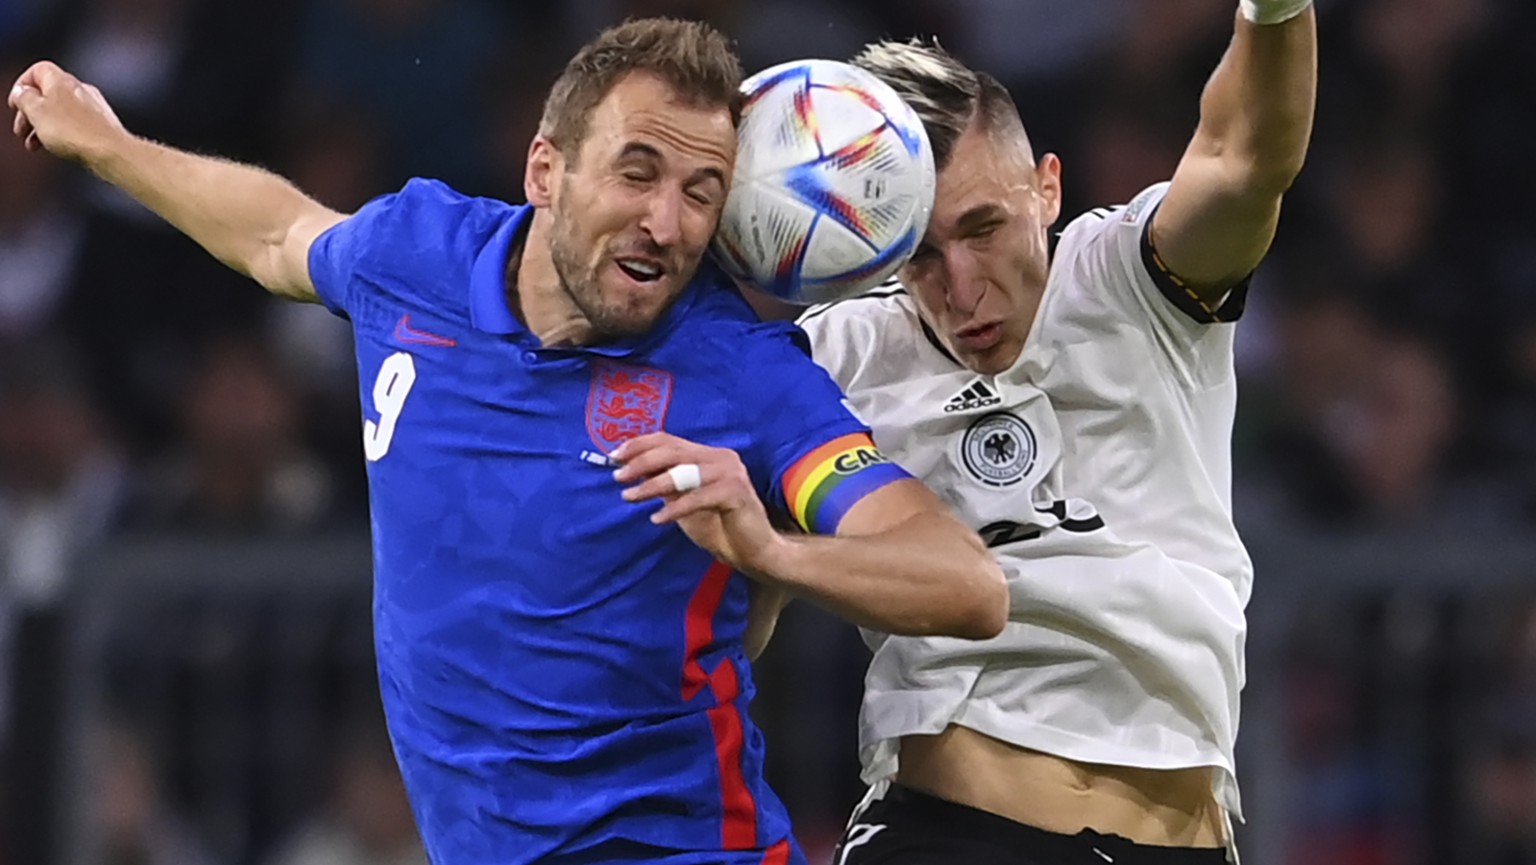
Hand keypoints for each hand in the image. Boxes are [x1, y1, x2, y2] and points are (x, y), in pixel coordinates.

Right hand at [9, 61, 127, 161]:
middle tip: (22, 128)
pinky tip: (59, 146)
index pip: (37, 70)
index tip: (16, 103)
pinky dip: (63, 133)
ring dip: (45, 126)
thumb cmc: (76, 132)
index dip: (22, 86)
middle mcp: (80, 88)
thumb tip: (21, 92)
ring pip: (62, 111)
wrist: (110, 152)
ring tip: (35, 143)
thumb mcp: (36, 112)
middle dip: (31, 111)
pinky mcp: (102, 123)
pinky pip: (76, 124)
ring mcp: (93, 106)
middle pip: (48, 93)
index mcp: (61, 80)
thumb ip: (24, 98)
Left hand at [612, 432, 784, 574]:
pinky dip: (674, 508)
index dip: (639, 445)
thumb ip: (665, 484)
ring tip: (630, 496)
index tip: (614, 456)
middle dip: (640, 462)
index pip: (669, 439)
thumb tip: (631, 471)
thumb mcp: (684, 501)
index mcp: (709, 454)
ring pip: (683, 472)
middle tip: (618, 477)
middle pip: (673, 451)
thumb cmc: (719, 527)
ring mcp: (731, 472)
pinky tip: (656, 518)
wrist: (755, 551)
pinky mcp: (736, 492)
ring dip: (651, 485)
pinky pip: (697, 497)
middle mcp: (721, 457)